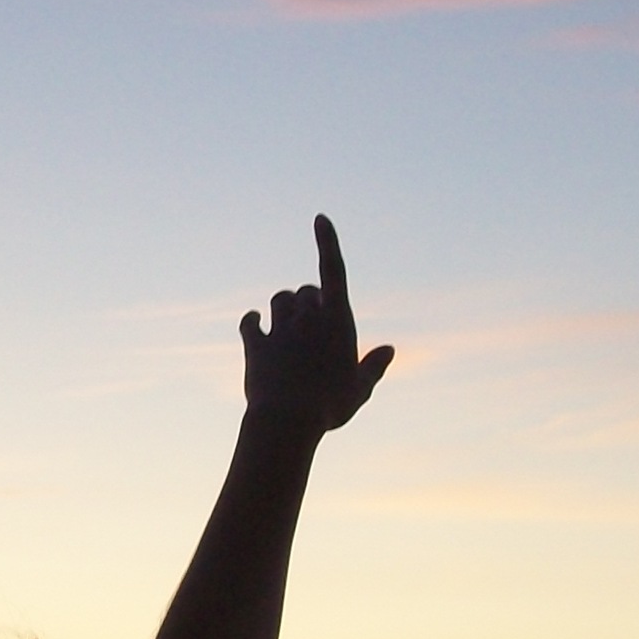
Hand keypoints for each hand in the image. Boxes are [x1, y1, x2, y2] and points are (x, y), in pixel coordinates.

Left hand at [239, 215, 393, 438]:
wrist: (288, 421)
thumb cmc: (330, 407)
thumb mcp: (360, 389)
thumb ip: (373, 367)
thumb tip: (389, 351)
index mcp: (338, 320)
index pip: (333, 270)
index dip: (327, 242)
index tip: (319, 218)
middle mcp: (308, 317)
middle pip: (305, 291)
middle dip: (308, 300)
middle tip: (310, 322)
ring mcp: (280, 330)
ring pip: (279, 300)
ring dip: (282, 307)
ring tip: (286, 325)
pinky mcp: (255, 346)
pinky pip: (249, 321)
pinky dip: (251, 320)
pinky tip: (254, 323)